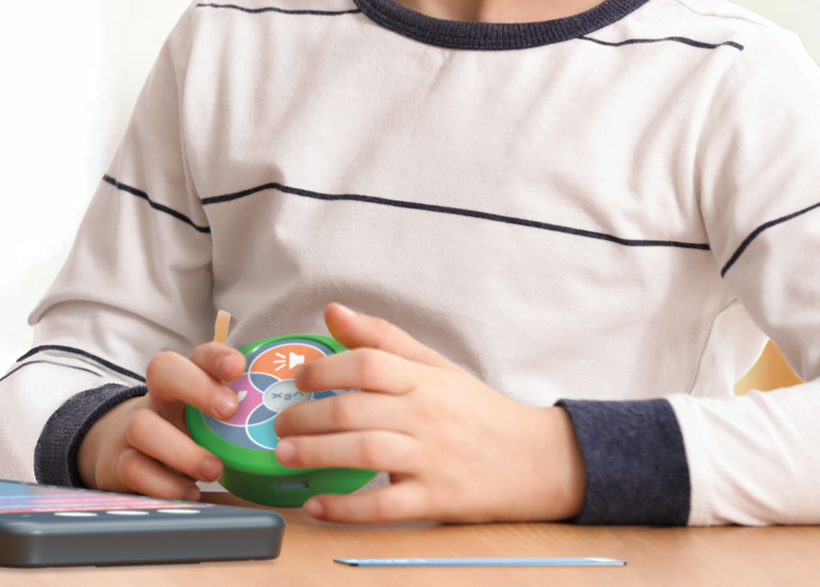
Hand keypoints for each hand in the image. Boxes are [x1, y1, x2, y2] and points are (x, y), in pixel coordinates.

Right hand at [78, 338, 245, 497]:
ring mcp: (135, 429)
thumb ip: (250, 411)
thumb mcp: (211, 417)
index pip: (198, 355)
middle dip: (196, 386)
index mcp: (187, 382)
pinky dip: (164, 483)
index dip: (217, 357)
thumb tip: (312, 417)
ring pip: (144, 427)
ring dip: (183, 449)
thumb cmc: (187, 434)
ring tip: (214, 469)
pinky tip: (189, 492)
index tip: (239, 367)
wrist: (124, 453)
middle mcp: (160, 399)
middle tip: (229, 410)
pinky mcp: (121, 462)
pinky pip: (134, 469)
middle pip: (162, 369)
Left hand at [274, 303, 585, 523]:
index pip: (366, 364)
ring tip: (285, 455)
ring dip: (316, 454)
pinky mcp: (438, 498)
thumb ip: (383, 339)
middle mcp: (426, 416)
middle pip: (354, 410)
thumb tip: (332, 311)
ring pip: (364, 453)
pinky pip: (385, 505)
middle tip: (279, 424)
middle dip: (305, 417)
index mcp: (424, 381)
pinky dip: (347, 508)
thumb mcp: (437, 367)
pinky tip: (317, 506)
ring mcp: (432, 458)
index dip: (323, 369)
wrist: (540, 461)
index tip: (297, 379)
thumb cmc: (478, 412)